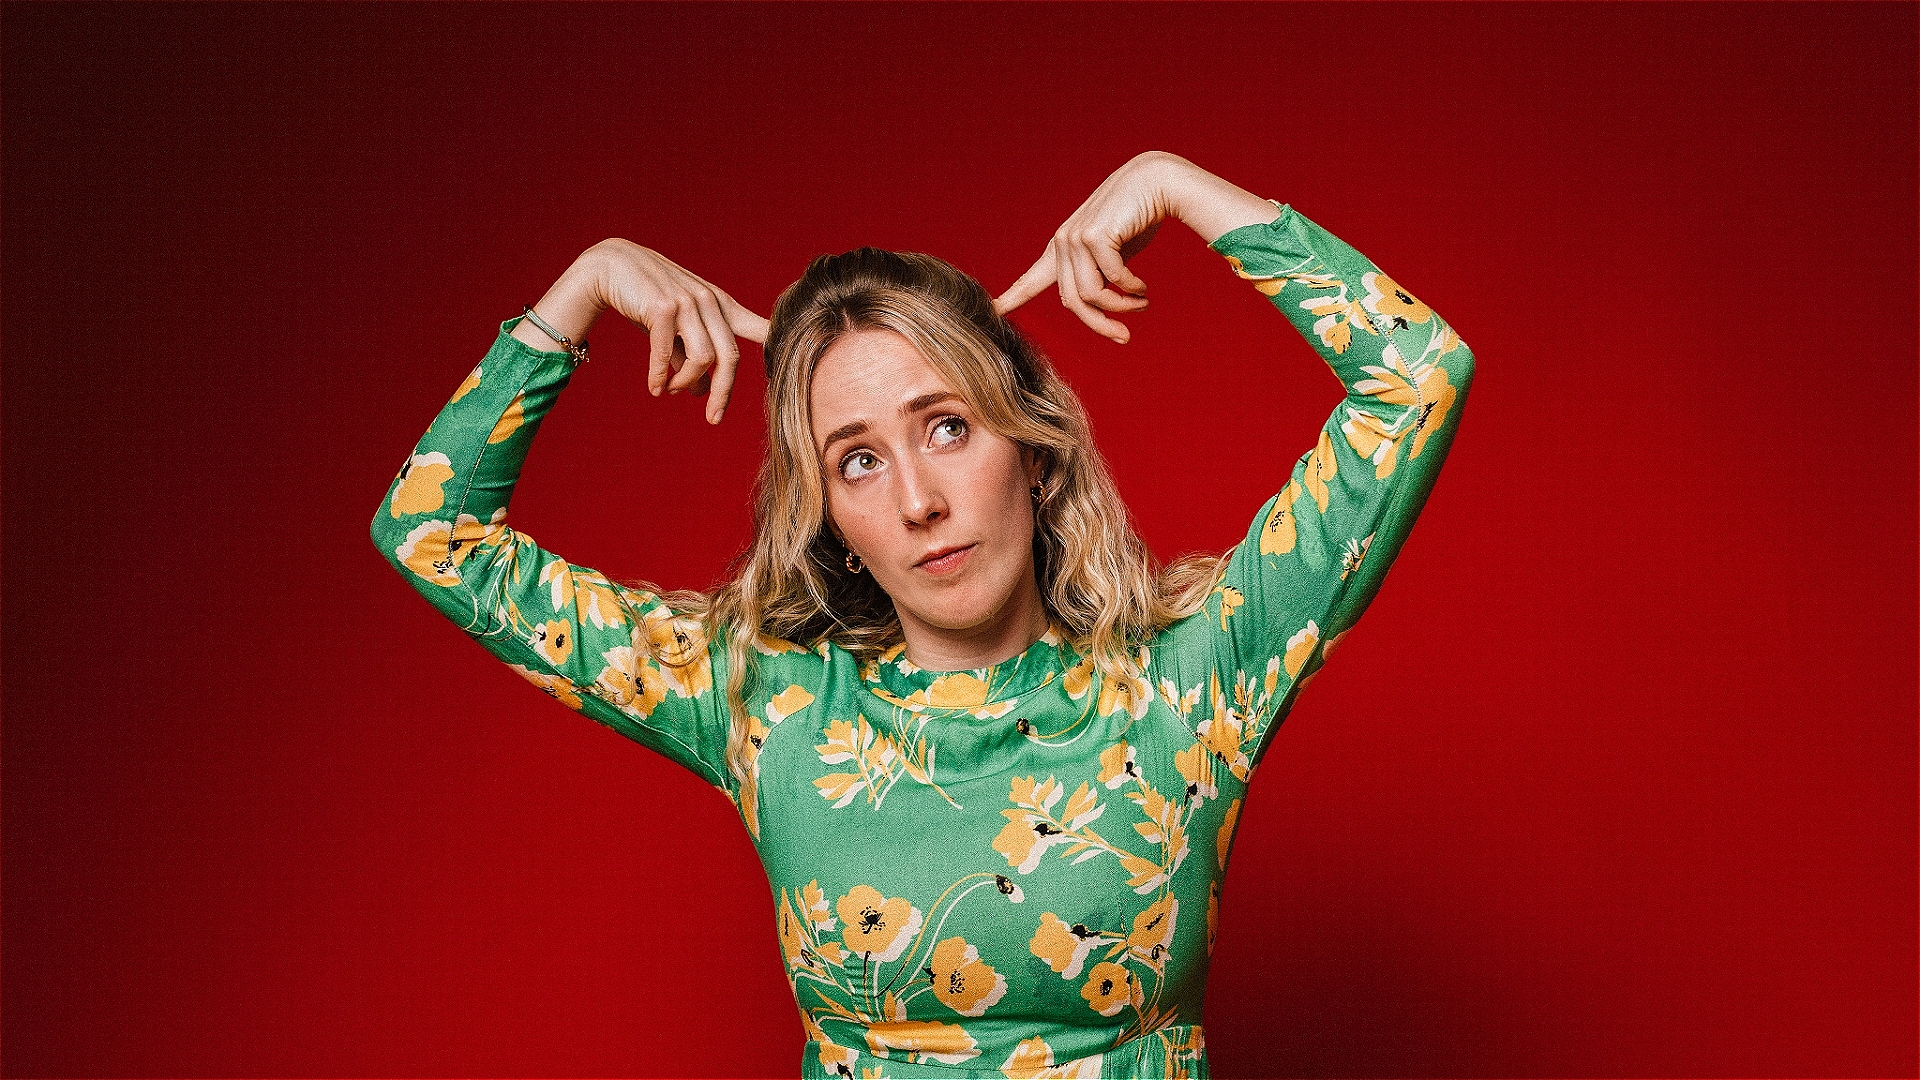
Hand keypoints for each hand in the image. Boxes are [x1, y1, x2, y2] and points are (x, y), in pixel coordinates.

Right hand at [517, 240, 768, 423]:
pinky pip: (667, 353)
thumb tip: (701, 392)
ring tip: (669, 392)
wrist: (611, 266)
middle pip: (730, 357)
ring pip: (702, 358)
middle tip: (714, 419)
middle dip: (723, 392)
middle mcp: (708, 301)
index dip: (776, 344)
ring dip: (685, 383)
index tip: (793, 364)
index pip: (756, 326)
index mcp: (718, 305)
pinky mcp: (663, 306)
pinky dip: (661, 376)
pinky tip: (655, 388)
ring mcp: (687, 302)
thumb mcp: (675, 329)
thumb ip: (690, 357)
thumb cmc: (645, 300)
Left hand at [993, 151, 1186, 343]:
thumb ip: (1099, 277)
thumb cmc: (1137, 218)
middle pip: (1072, 302)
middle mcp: (1062, 243)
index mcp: (1062, 249)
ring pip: (1091, 296)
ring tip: (1142, 304)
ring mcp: (1075, 238)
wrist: (1155, 181)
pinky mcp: (1093, 236)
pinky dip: (1131, 290)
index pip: (1031, 280)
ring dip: (1121, 307)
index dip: (1012, 298)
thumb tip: (1097, 307)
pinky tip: (1143, 288)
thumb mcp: (1112, 254)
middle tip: (1124, 336)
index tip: (993, 311)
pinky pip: (1113, 281)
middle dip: (1100, 324)